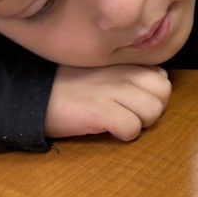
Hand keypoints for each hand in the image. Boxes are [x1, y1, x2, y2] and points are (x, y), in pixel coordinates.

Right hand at [44, 64, 171, 140]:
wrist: (33, 93)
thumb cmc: (67, 85)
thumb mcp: (101, 70)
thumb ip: (127, 72)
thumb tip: (153, 85)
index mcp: (123, 62)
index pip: (162, 78)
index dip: (153, 94)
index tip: (134, 101)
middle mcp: (122, 72)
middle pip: (164, 93)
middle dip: (152, 109)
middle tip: (129, 115)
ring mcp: (112, 90)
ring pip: (153, 111)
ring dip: (140, 123)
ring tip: (118, 122)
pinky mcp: (100, 111)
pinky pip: (132, 128)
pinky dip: (124, 134)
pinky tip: (109, 130)